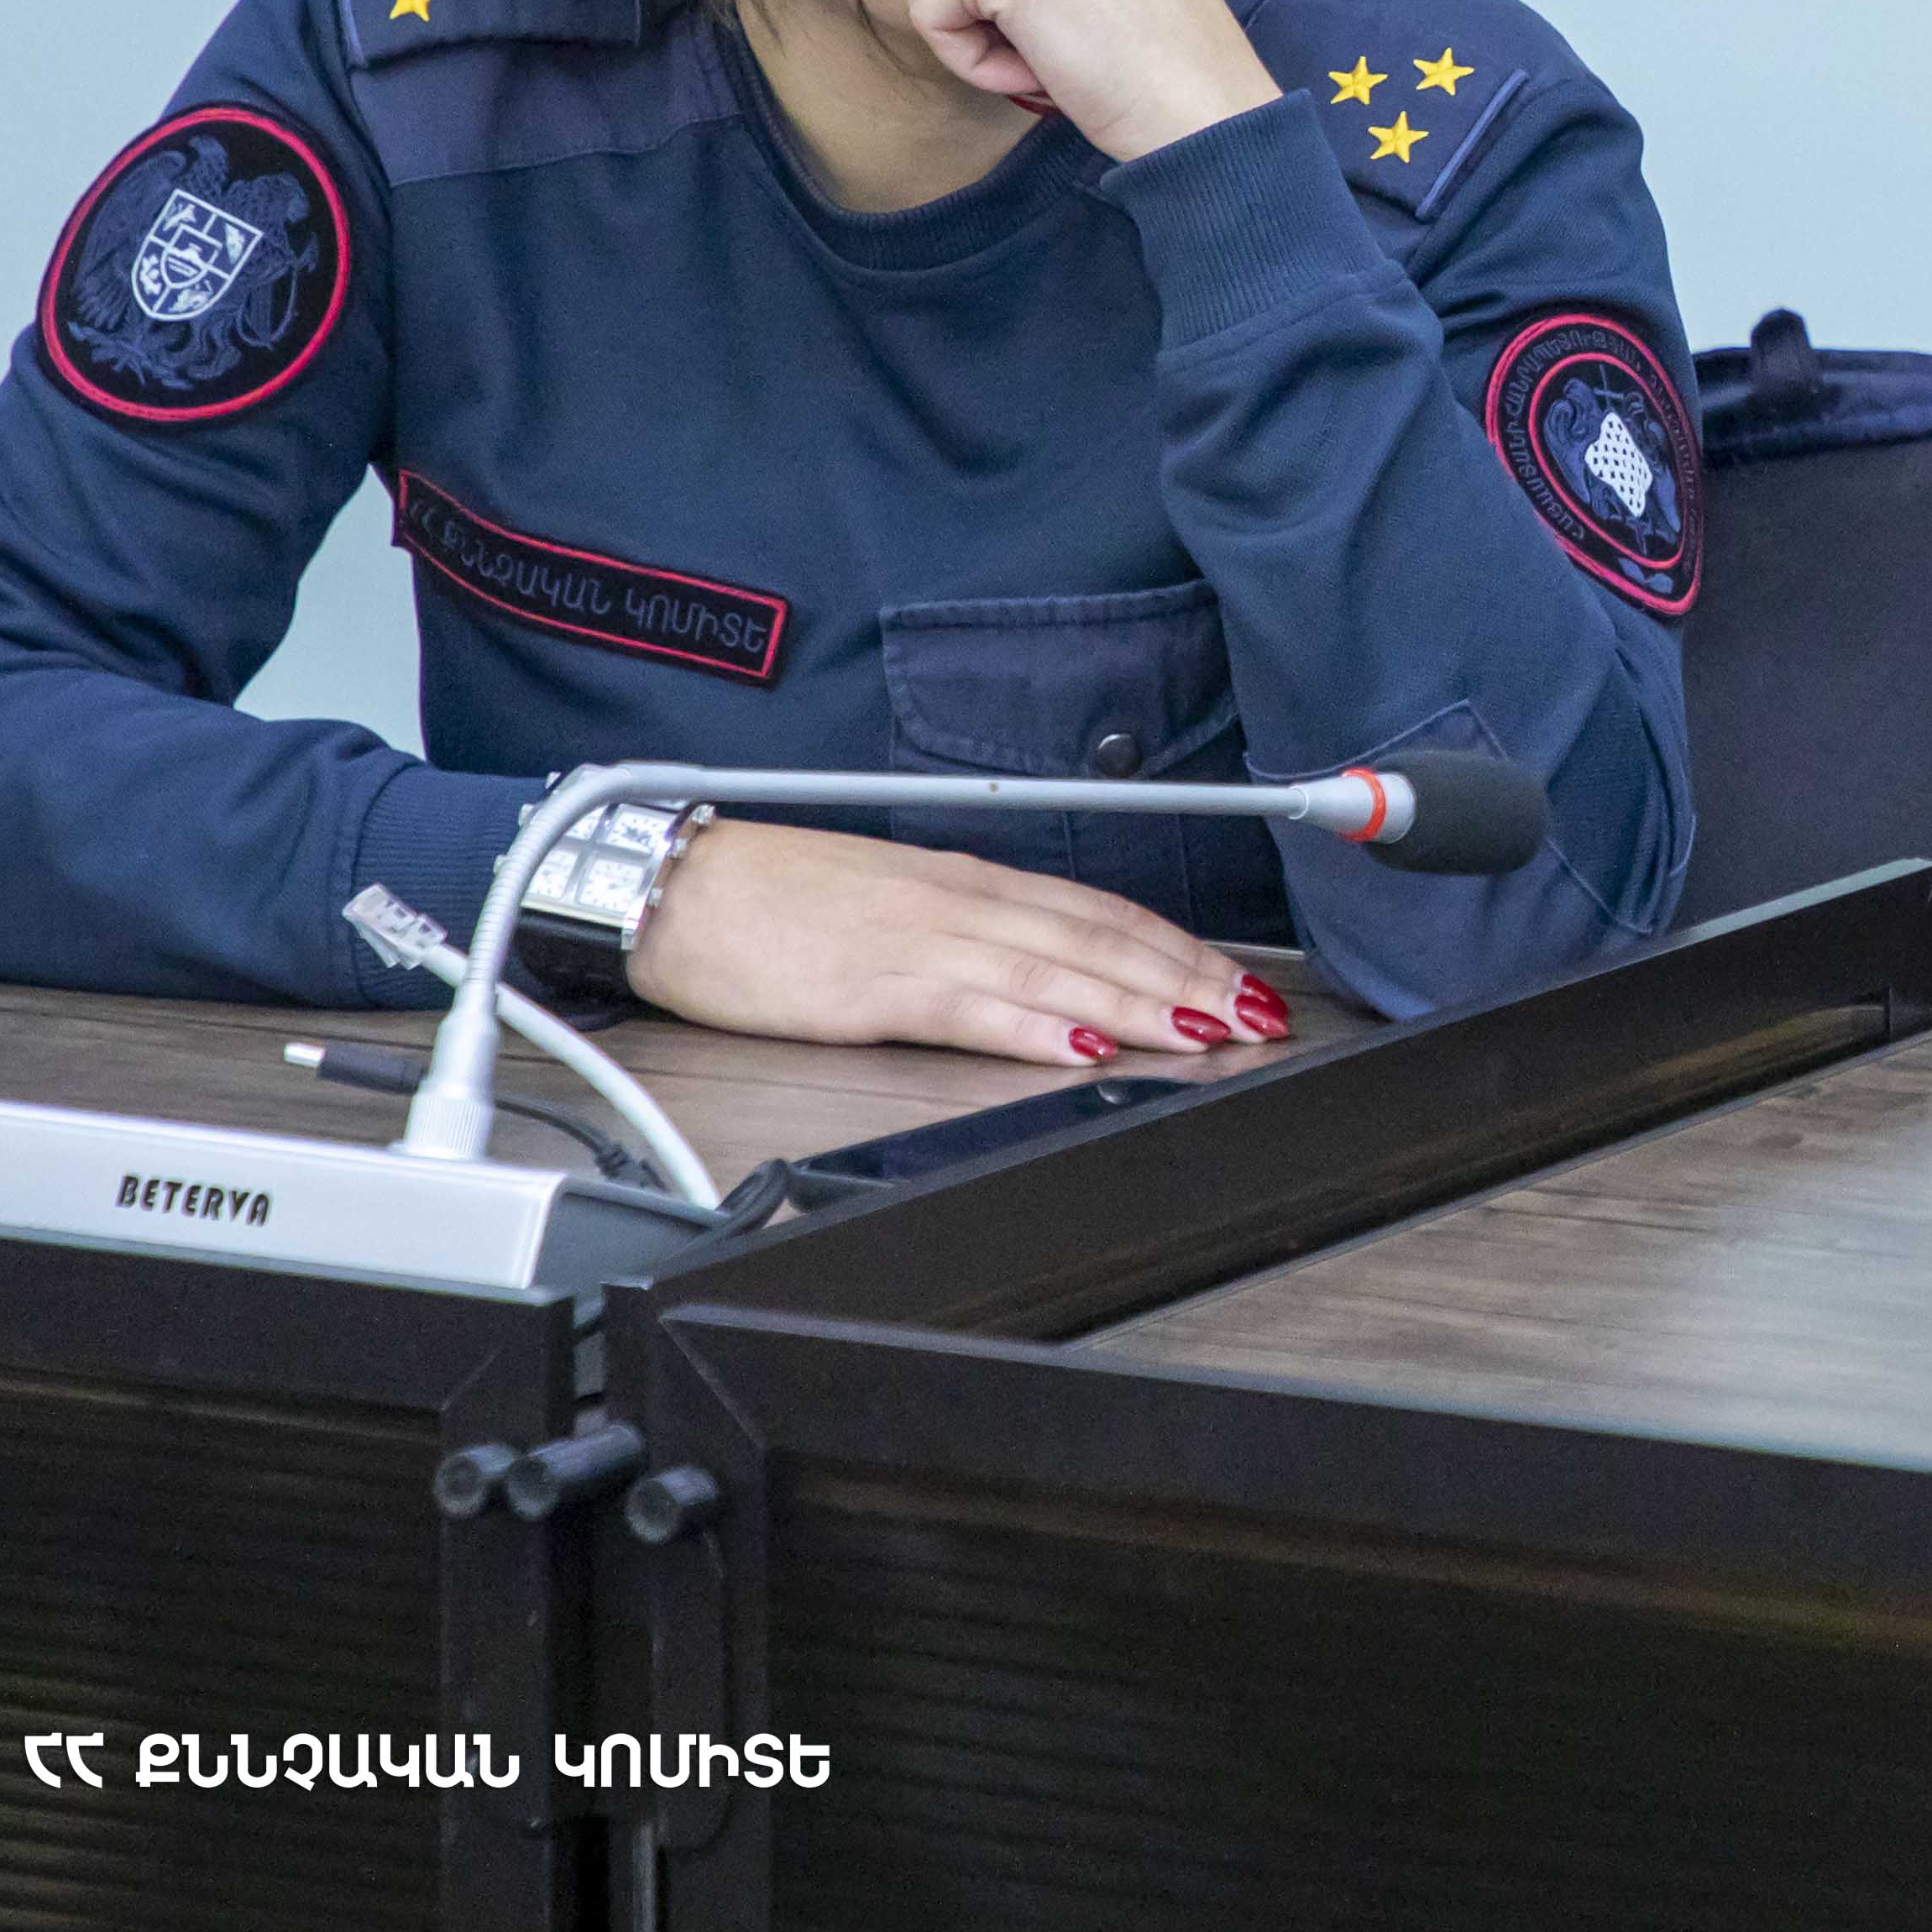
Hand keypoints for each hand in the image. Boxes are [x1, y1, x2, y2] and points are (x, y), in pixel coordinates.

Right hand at [625, 814, 1288, 1065]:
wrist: (672, 890)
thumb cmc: (769, 902)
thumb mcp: (889, 908)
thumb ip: (966, 939)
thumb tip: (1040, 977)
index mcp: (966, 884)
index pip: (1098, 913)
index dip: (1177, 946)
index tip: (1237, 979)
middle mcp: (959, 904)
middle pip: (1097, 941)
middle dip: (1188, 978)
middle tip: (1259, 1013)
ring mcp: (920, 943)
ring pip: (1056, 972)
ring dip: (1142, 1003)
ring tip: (1210, 1030)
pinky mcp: (872, 988)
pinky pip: (973, 1007)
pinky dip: (1038, 1028)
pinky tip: (1087, 1047)